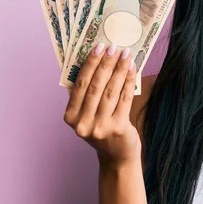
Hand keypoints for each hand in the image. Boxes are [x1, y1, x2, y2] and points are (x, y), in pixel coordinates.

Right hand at [63, 42, 140, 166]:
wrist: (117, 156)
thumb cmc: (102, 129)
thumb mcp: (87, 114)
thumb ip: (86, 94)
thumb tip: (94, 60)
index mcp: (70, 117)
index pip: (80, 84)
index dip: (90, 64)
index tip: (99, 47)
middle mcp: (82, 123)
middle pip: (96, 86)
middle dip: (106, 63)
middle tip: (114, 47)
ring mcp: (100, 127)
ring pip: (111, 91)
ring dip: (119, 70)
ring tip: (126, 55)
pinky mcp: (118, 128)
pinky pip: (124, 99)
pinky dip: (129, 82)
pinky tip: (132, 70)